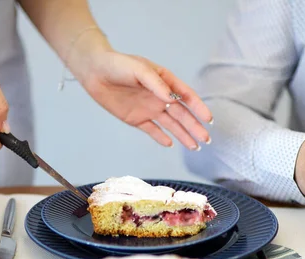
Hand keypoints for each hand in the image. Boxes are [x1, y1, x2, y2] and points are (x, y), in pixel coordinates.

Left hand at [80, 51, 212, 149]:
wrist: (95, 73)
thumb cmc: (118, 65)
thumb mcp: (139, 70)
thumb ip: (156, 84)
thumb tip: (172, 100)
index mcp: (164, 81)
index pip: (186, 96)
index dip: (198, 107)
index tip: (208, 119)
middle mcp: (159, 96)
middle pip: (181, 114)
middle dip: (194, 127)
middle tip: (206, 140)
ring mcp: (149, 108)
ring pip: (170, 125)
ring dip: (183, 135)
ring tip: (195, 147)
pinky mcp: (137, 119)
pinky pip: (152, 130)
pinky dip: (161, 138)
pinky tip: (171, 144)